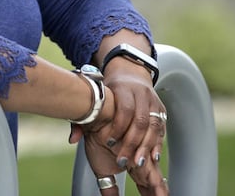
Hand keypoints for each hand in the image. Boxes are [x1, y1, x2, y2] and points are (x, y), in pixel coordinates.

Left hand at [69, 61, 168, 194]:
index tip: (109, 143)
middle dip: (133, 143)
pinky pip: (161, 128)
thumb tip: (72, 139)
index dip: (118, 127)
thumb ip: (84, 117)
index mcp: (124, 88)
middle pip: (141, 120)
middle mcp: (141, 93)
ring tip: (138, 163)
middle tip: (124, 160)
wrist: (130, 72)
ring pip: (154, 126)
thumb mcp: (97, 96)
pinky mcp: (161, 109)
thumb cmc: (110, 89)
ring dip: (147, 146)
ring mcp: (153, 101)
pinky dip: (158, 143)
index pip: (125, 109)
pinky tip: (153, 156)